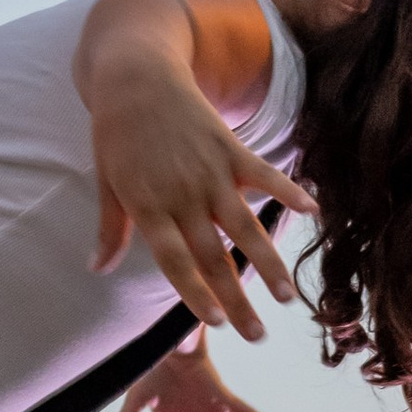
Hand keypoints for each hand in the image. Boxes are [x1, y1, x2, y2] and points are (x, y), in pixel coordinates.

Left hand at [87, 63, 312, 339]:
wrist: (136, 75)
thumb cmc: (116, 132)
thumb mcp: (106, 181)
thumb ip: (109, 228)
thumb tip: (98, 270)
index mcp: (149, 207)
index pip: (175, 261)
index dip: (194, 293)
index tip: (214, 323)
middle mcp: (183, 195)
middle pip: (213, 256)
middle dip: (237, 300)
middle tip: (257, 336)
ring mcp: (210, 171)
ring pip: (244, 226)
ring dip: (268, 263)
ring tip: (288, 296)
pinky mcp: (231, 148)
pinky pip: (264, 174)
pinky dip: (288, 190)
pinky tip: (313, 210)